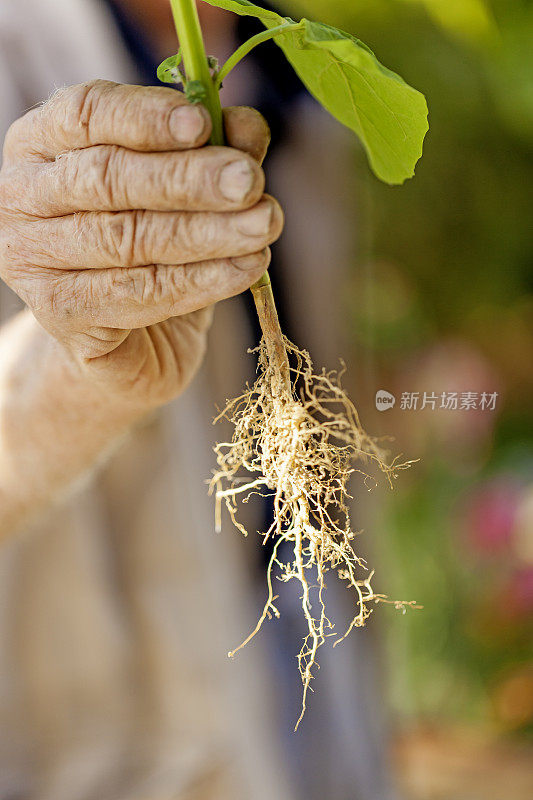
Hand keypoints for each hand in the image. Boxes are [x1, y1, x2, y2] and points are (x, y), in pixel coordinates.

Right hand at [0, 80, 282, 408]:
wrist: (127, 342)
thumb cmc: (151, 251)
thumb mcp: (184, 193)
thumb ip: (211, 153)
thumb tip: (248, 126)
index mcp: (42, 142)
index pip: (85, 114)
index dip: (145, 117)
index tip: (203, 123)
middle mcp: (23, 195)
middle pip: (107, 178)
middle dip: (187, 179)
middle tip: (250, 182)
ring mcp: (32, 257)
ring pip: (126, 239)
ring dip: (205, 232)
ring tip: (263, 224)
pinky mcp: (59, 313)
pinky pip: (137, 293)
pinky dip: (200, 279)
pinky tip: (245, 268)